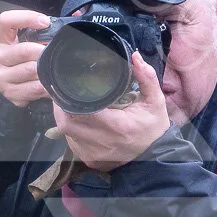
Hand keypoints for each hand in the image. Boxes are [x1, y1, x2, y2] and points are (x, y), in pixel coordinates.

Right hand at [0, 10, 51, 107]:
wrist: (7, 88)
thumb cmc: (21, 63)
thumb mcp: (25, 44)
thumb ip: (42, 31)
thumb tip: (77, 13)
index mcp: (2, 41)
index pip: (6, 21)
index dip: (26, 18)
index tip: (45, 22)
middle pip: (25, 50)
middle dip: (44, 52)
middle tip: (55, 53)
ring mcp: (1, 77)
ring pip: (31, 70)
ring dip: (45, 70)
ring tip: (52, 70)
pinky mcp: (9, 93)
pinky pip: (34, 89)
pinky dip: (46, 87)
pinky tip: (49, 85)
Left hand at [53, 52, 173, 171]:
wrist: (154, 157)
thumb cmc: (153, 127)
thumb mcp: (155, 101)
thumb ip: (146, 78)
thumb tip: (135, 57)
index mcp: (118, 126)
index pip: (83, 111)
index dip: (70, 98)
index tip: (68, 85)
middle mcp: (102, 142)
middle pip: (67, 123)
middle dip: (61, 106)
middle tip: (64, 92)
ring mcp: (93, 153)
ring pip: (66, 133)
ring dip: (65, 117)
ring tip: (71, 104)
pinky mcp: (89, 160)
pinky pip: (71, 142)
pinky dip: (72, 130)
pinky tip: (80, 121)